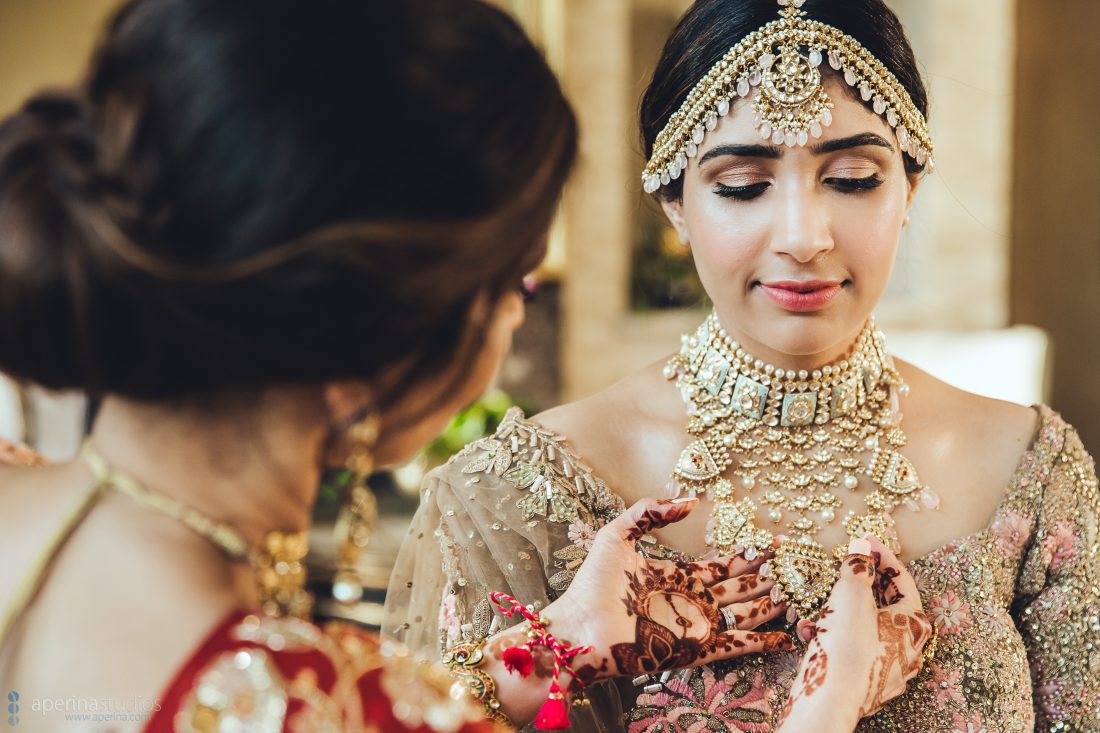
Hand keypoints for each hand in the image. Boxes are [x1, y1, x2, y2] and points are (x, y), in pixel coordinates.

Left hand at [544, 497, 793, 685]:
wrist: (580, 625)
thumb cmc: (593, 583)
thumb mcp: (618, 534)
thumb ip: (650, 512)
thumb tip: (690, 500)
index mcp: (676, 577)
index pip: (721, 566)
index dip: (746, 556)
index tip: (771, 544)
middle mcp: (691, 602)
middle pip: (739, 589)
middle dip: (766, 578)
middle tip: (795, 566)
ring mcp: (695, 626)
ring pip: (743, 615)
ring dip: (770, 604)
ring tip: (797, 592)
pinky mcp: (695, 649)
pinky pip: (735, 646)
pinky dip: (762, 643)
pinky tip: (786, 637)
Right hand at [777, 535, 932, 729]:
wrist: (829, 699)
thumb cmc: (847, 645)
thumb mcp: (850, 594)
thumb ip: (857, 566)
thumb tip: (861, 547)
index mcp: (914, 624)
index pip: (901, 580)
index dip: (880, 555)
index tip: (862, 540)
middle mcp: (909, 648)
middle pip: (886, 603)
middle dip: (860, 583)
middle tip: (845, 566)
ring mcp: (890, 668)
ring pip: (866, 626)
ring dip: (840, 610)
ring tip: (819, 604)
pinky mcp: (868, 682)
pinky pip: (854, 647)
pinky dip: (835, 635)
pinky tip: (812, 631)